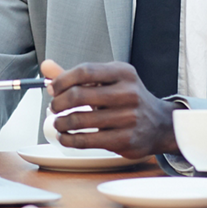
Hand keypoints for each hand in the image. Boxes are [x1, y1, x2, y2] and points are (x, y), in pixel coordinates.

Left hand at [40, 59, 177, 157]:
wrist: (160, 124)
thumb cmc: (127, 99)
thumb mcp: (107, 81)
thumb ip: (77, 75)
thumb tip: (46, 67)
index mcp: (123, 72)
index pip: (85, 71)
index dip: (62, 80)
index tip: (52, 88)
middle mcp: (128, 93)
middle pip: (79, 95)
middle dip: (59, 103)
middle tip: (54, 107)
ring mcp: (128, 117)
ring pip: (79, 120)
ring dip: (61, 123)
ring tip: (58, 123)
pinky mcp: (125, 139)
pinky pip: (87, 140)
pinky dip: (69, 139)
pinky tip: (65, 137)